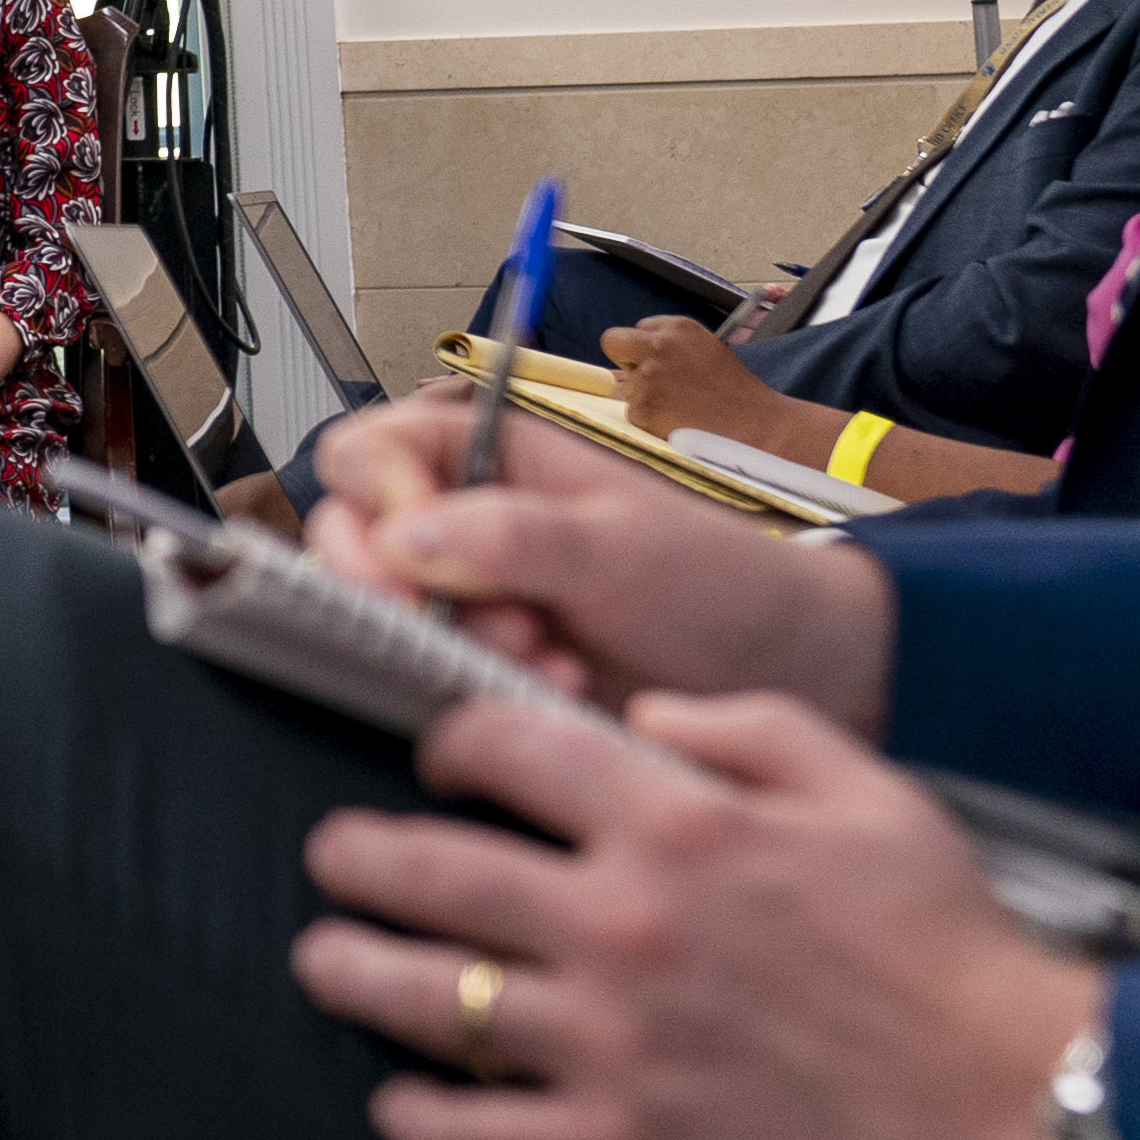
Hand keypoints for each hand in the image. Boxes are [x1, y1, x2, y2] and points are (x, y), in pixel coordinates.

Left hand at [293, 691, 1119, 1139]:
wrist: (1029, 1119)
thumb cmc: (960, 959)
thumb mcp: (871, 791)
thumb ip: (745, 728)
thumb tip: (641, 709)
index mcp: (677, 822)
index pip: (502, 749)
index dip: (446, 746)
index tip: (435, 762)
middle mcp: (622, 923)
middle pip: (428, 869)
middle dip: (357, 857)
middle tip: (334, 858)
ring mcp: (614, 1044)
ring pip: (425, 997)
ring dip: (354, 975)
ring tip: (324, 963)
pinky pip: (480, 1138)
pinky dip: (422, 1121)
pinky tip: (401, 1106)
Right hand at [303, 397, 890, 724]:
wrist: (784, 669)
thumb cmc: (716, 580)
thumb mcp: (620, 544)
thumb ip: (512, 535)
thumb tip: (402, 536)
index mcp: (487, 453)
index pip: (369, 452)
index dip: (373, 499)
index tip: (408, 552)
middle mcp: (464, 517)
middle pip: (355, 540)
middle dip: (410, 591)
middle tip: (491, 619)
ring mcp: (471, 594)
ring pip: (393, 617)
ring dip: (457, 645)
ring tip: (548, 656)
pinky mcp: (485, 662)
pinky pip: (435, 675)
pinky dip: (482, 687)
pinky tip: (557, 685)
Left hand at [609, 315, 824, 464]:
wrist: (757, 426)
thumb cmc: (738, 392)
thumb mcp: (707, 350)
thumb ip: (673, 346)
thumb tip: (640, 354)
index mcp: (677, 327)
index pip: (637, 329)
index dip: (646, 349)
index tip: (662, 364)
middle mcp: (658, 346)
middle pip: (613, 342)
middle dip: (626, 360)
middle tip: (648, 381)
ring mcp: (648, 377)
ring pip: (627, 386)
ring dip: (645, 397)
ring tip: (681, 408)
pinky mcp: (643, 408)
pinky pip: (632, 413)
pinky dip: (650, 421)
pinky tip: (678, 422)